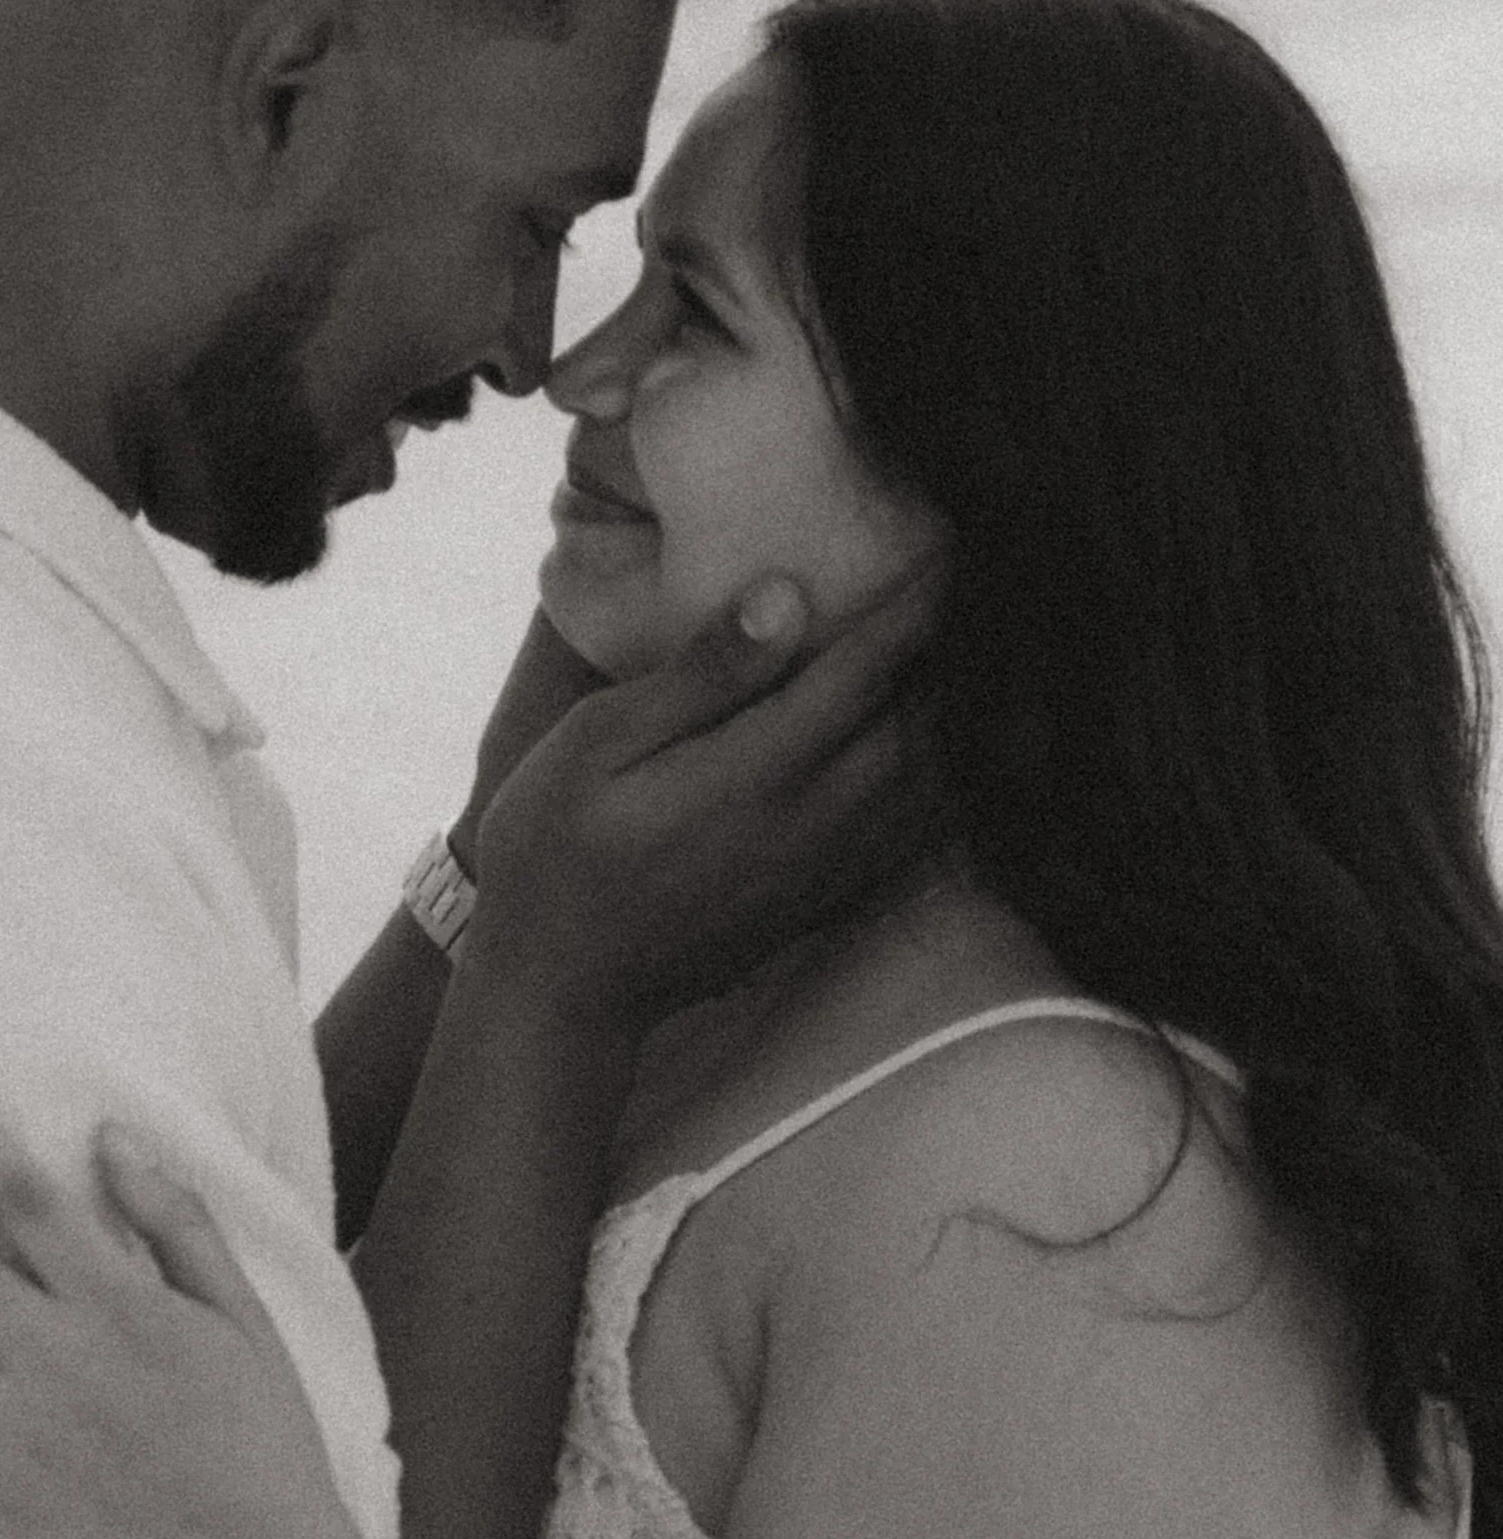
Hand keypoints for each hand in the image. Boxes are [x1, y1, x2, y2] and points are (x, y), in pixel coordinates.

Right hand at [465, 560, 944, 1035]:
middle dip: (959, 653)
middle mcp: (815, 822)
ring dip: (963, 716)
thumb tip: (788, 595)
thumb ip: (702, 675)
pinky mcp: (822, 901)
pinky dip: (948, 781)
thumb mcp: (597, 743)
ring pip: (934, 783)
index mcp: (759, 771)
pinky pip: (915, 833)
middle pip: (924, 725)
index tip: (954, 547)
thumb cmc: (552, 850)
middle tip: (985, 590)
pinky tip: (949, 746)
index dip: (917, 606)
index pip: (868, 670)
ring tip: (981, 656)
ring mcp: (826, 870)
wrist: (559, 991)